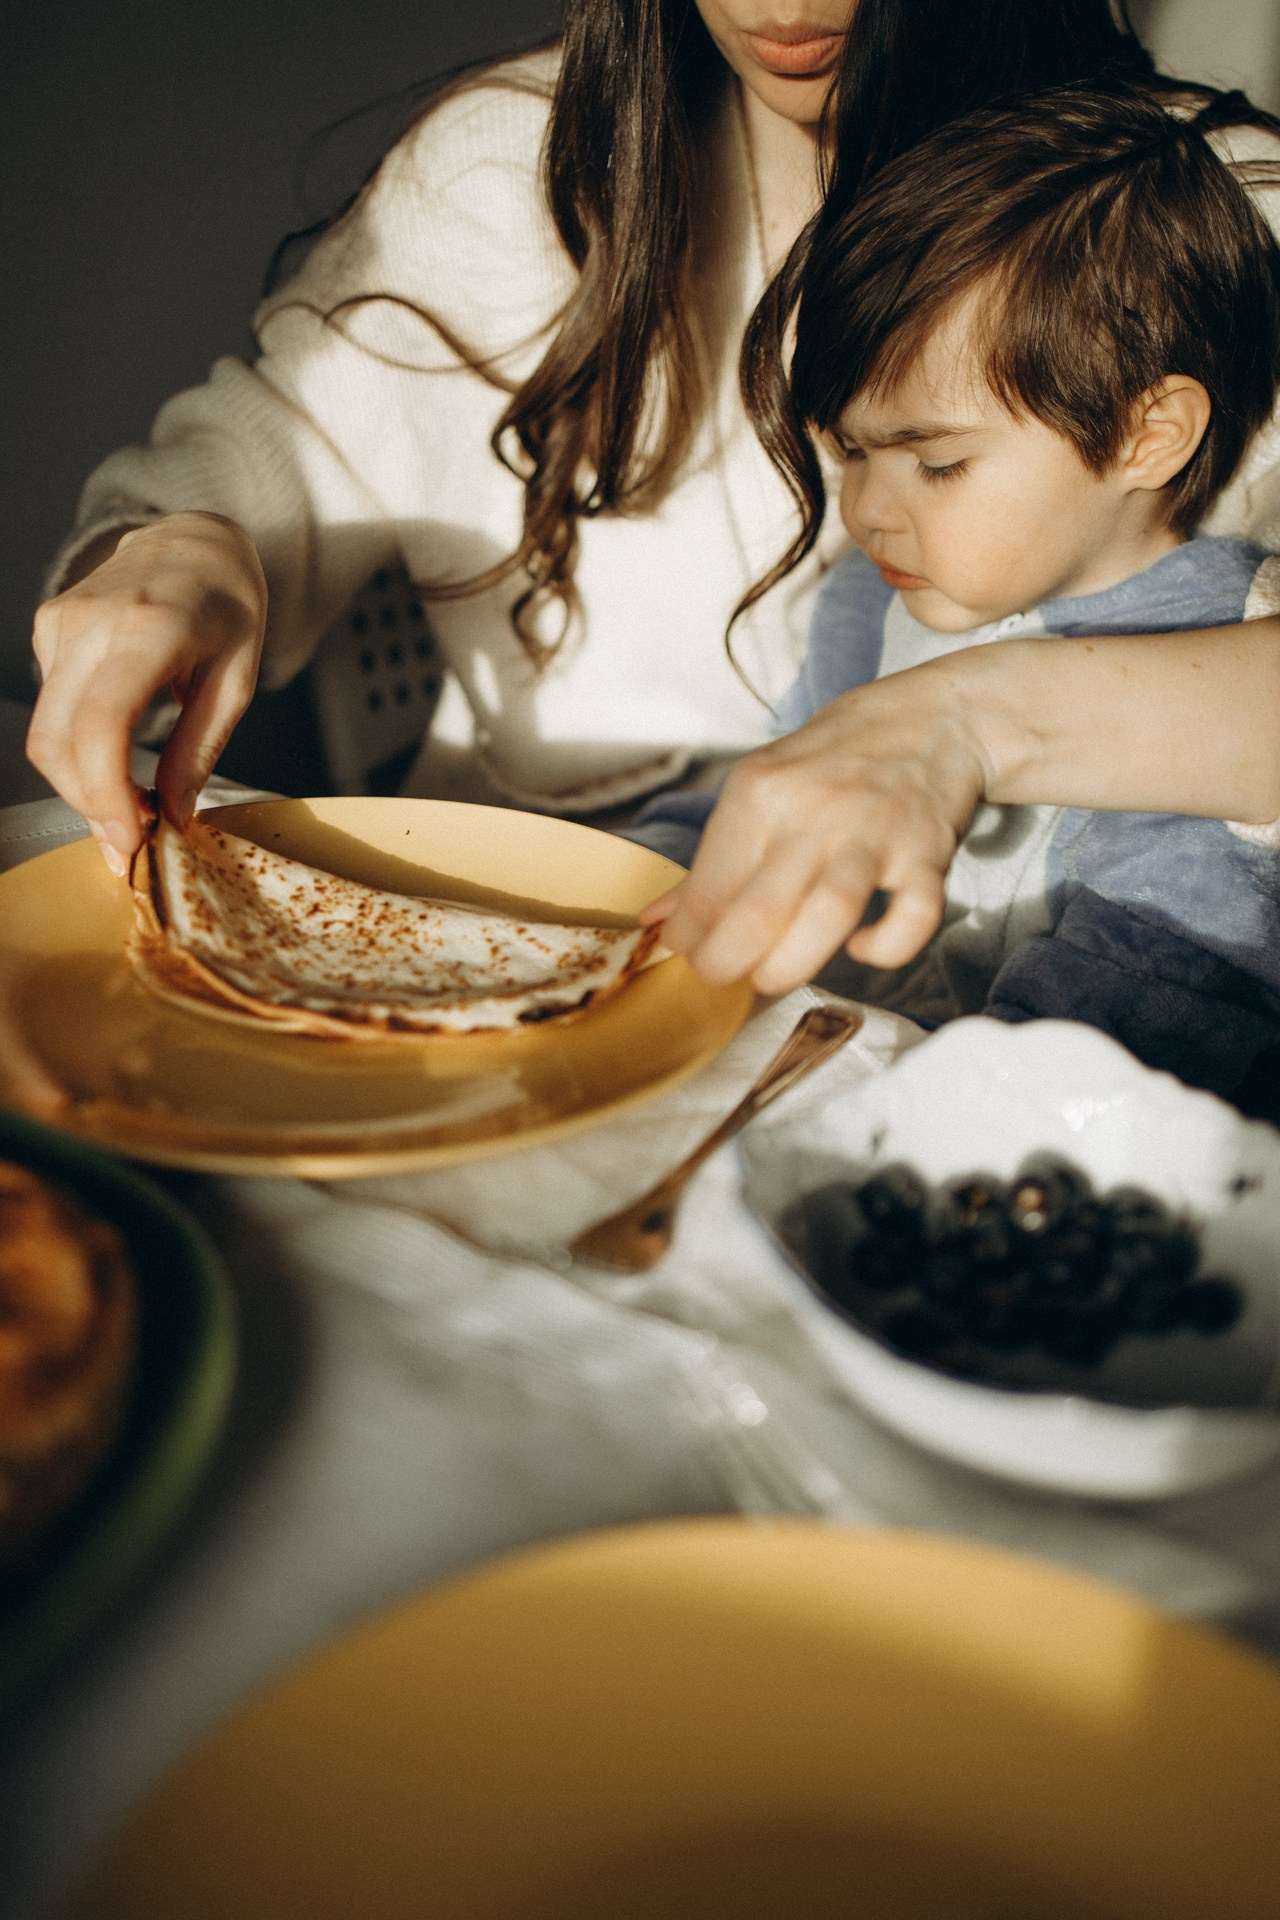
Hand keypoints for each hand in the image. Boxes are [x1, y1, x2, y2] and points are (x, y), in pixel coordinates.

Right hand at [27, 512, 266, 872]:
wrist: (193, 540)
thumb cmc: (228, 607)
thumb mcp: (238, 680)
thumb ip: (201, 748)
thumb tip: (173, 817)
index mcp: (149, 630)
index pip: (102, 724)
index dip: (105, 793)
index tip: (131, 839)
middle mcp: (91, 622)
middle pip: (58, 740)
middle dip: (88, 805)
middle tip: (131, 842)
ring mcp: (60, 622)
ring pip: (45, 733)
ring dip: (79, 785)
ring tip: (129, 808)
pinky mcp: (46, 629)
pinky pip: (51, 709)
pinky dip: (77, 749)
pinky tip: (114, 759)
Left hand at [641, 668, 987, 994]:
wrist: (935, 716)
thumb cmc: (839, 756)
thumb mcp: (763, 786)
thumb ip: (712, 859)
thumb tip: (658, 920)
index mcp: (761, 791)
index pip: (707, 886)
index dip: (689, 936)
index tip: (691, 952)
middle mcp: (814, 811)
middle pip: (757, 912)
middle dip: (726, 963)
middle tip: (724, 975)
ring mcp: (873, 834)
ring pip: (825, 917)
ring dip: (790, 965)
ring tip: (773, 976)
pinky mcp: (926, 855)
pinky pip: (911, 918)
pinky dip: (885, 947)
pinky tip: (862, 947)